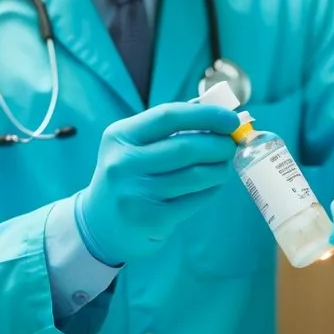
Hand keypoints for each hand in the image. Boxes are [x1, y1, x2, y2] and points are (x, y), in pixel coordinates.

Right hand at [76, 102, 240, 265]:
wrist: (102, 224)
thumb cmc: (130, 174)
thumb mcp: (136, 144)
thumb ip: (172, 125)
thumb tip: (218, 108)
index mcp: (120, 136)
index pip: (168, 115)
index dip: (206, 115)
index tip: (231, 119)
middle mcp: (123, 163)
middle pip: (185, 148)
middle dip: (219, 144)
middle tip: (231, 144)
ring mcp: (135, 194)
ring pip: (195, 176)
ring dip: (219, 169)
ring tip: (224, 165)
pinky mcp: (150, 220)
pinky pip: (194, 200)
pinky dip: (211, 189)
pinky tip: (212, 185)